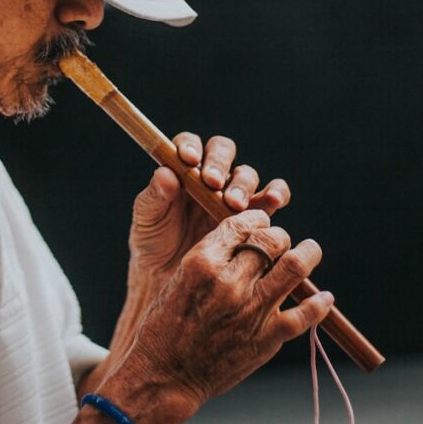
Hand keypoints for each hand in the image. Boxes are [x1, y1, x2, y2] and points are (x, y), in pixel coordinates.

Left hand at [129, 133, 290, 283]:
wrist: (172, 279)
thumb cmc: (154, 244)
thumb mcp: (146, 221)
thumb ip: (154, 197)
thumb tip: (165, 173)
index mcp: (181, 170)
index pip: (189, 144)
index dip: (191, 146)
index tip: (189, 160)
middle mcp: (210, 177)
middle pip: (222, 152)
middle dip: (219, 164)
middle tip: (213, 184)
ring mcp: (234, 194)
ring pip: (246, 174)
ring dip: (243, 184)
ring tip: (234, 205)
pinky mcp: (255, 214)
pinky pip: (273, 195)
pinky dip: (276, 193)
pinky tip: (273, 200)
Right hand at [130, 209, 333, 408]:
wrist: (164, 375)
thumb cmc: (165, 326)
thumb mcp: (180, 279)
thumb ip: (213, 258)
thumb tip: (248, 242)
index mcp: (202, 262)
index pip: (242, 223)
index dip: (256, 219)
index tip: (261, 223)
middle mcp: (230, 281)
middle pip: (271, 239)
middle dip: (279, 236)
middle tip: (280, 243)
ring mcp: (251, 309)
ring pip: (295, 266)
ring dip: (308, 253)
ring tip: (310, 252)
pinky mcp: (267, 338)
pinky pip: (305, 314)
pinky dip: (319, 303)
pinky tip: (323, 298)